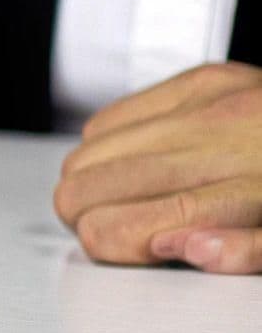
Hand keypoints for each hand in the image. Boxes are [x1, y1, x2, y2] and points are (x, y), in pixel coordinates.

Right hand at [53, 62, 261, 273]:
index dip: (103, 247)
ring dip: (92, 183)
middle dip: (86, 218)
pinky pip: (112, 117)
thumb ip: (247, 252)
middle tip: (111, 229)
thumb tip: (182, 248)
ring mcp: (208, 104)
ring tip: (119, 200)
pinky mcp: (203, 80)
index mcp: (250, 192)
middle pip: (90, 188)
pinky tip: (132, 162)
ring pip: (88, 152)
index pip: (125, 227)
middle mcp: (221, 141)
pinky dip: (108, 146)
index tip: (119, 252)